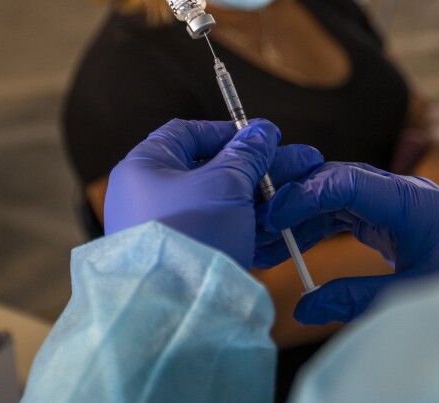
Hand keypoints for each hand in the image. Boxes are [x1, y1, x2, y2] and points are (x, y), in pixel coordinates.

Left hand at [105, 119, 322, 267]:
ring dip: (255, 195)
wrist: (173, 307)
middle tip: (295, 164)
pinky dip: (243, 223)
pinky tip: (277, 224)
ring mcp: (162, 227)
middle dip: (254, 166)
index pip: (186, 133)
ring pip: (216, 202)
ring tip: (295, 195)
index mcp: (144, 167)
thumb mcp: (225, 185)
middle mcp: (146, 195)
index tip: (262, 138)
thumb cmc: (190, 235)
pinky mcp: (179, 254)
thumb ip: (246, 155)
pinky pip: (214, 230)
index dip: (227, 132)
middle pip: (207, 168)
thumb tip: (262, 130)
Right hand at [256, 162, 438, 324]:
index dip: (306, 195)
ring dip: (300, 213)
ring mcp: (392, 198)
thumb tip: (305, 308)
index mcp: (411, 200)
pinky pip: (344, 208)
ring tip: (267, 240)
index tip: (273, 217)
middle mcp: (399, 190)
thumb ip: (355, 298)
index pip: (347, 181)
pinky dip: (316, 222)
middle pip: (334, 179)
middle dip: (293, 199)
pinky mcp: (388, 213)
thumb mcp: (410, 295)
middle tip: (257, 225)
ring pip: (334, 193)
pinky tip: (292, 242)